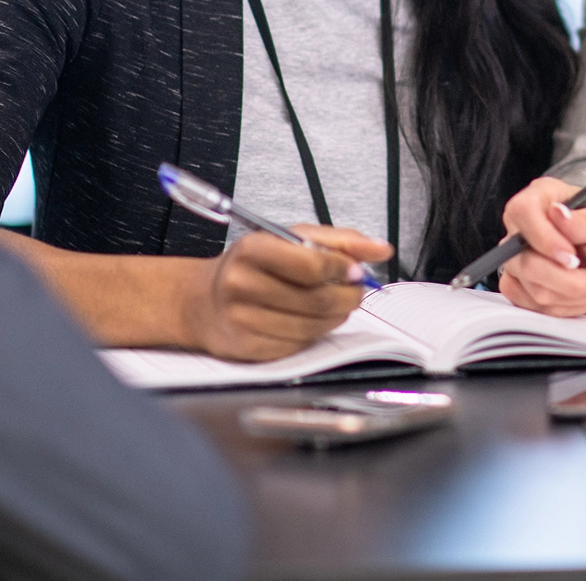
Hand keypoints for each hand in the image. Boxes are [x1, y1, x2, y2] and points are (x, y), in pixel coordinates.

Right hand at [181, 224, 391, 360]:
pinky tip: (311, 320)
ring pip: (311, 325)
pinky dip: (314, 333)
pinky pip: (297, 345)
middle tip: (356, 291)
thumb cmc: (253, 265)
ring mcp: (242, 319)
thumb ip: (340, 240)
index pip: (311, 263)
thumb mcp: (291, 238)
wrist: (203, 300)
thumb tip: (381, 249)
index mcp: (253, 249)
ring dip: (335, 316)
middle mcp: (242, 284)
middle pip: (315, 298)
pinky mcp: (248, 348)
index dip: (342, 268)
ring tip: (336, 304)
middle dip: (347, 296)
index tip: (356, 270)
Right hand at [497, 176, 585, 317]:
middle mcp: (522, 224)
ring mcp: (515, 255)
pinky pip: (529, 303)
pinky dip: (562, 306)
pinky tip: (579, 295)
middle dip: (565, 278)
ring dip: (571, 294)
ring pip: (530, 286)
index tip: (572, 258)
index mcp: (542, 195)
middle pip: (522, 258)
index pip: (523, 211)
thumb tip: (559, 213)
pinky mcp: (516, 282)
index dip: (544, 239)